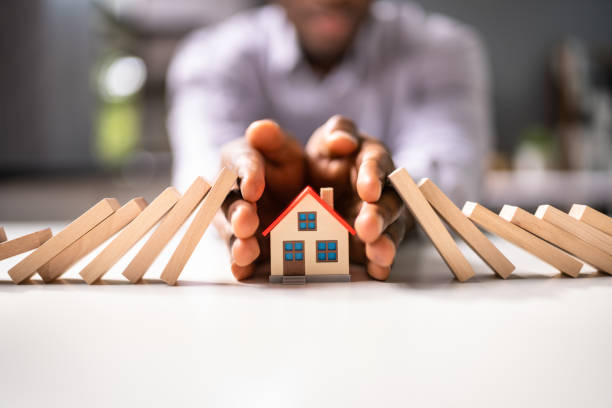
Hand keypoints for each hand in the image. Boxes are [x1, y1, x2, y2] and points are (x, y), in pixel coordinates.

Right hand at [215, 120, 305, 279]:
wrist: (292, 193)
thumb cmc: (283, 165)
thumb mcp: (283, 148)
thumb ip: (273, 139)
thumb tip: (259, 129)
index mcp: (237, 162)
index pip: (240, 163)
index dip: (247, 175)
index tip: (254, 186)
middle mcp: (229, 194)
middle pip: (230, 204)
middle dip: (239, 213)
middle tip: (247, 221)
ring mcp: (235, 223)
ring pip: (231, 233)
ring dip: (237, 242)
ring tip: (246, 251)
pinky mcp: (246, 247)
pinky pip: (240, 258)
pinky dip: (240, 266)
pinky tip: (244, 272)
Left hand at [305, 115, 412, 279]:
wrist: (322, 184)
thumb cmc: (332, 156)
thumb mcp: (328, 139)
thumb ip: (337, 133)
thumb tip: (343, 140)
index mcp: (373, 160)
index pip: (376, 165)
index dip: (373, 177)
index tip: (367, 189)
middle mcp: (384, 191)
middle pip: (388, 203)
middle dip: (379, 215)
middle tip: (367, 227)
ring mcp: (381, 219)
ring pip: (390, 230)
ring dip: (385, 242)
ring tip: (378, 254)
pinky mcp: (373, 243)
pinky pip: (380, 254)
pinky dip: (380, 263)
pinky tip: (377, 271)